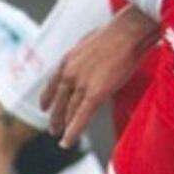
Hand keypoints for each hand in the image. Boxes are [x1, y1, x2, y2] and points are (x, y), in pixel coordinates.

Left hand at [39, 8, 156, 144]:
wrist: (129, 31)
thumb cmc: (119, 32)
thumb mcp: (94, 42)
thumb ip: (88, 56)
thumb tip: (94, 60)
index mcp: (69, 59)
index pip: (53, 82)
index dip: (47, 97)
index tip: (44, 107)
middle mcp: (70, 73)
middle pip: (59, 101)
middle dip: (55, 117)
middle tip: (52, 129)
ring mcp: (81, 84)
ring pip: (69, 111)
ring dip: (63, 126)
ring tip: (61, 138)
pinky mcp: (95, 94)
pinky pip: (81, 118)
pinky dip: (73, 132)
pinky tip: (67, 142)